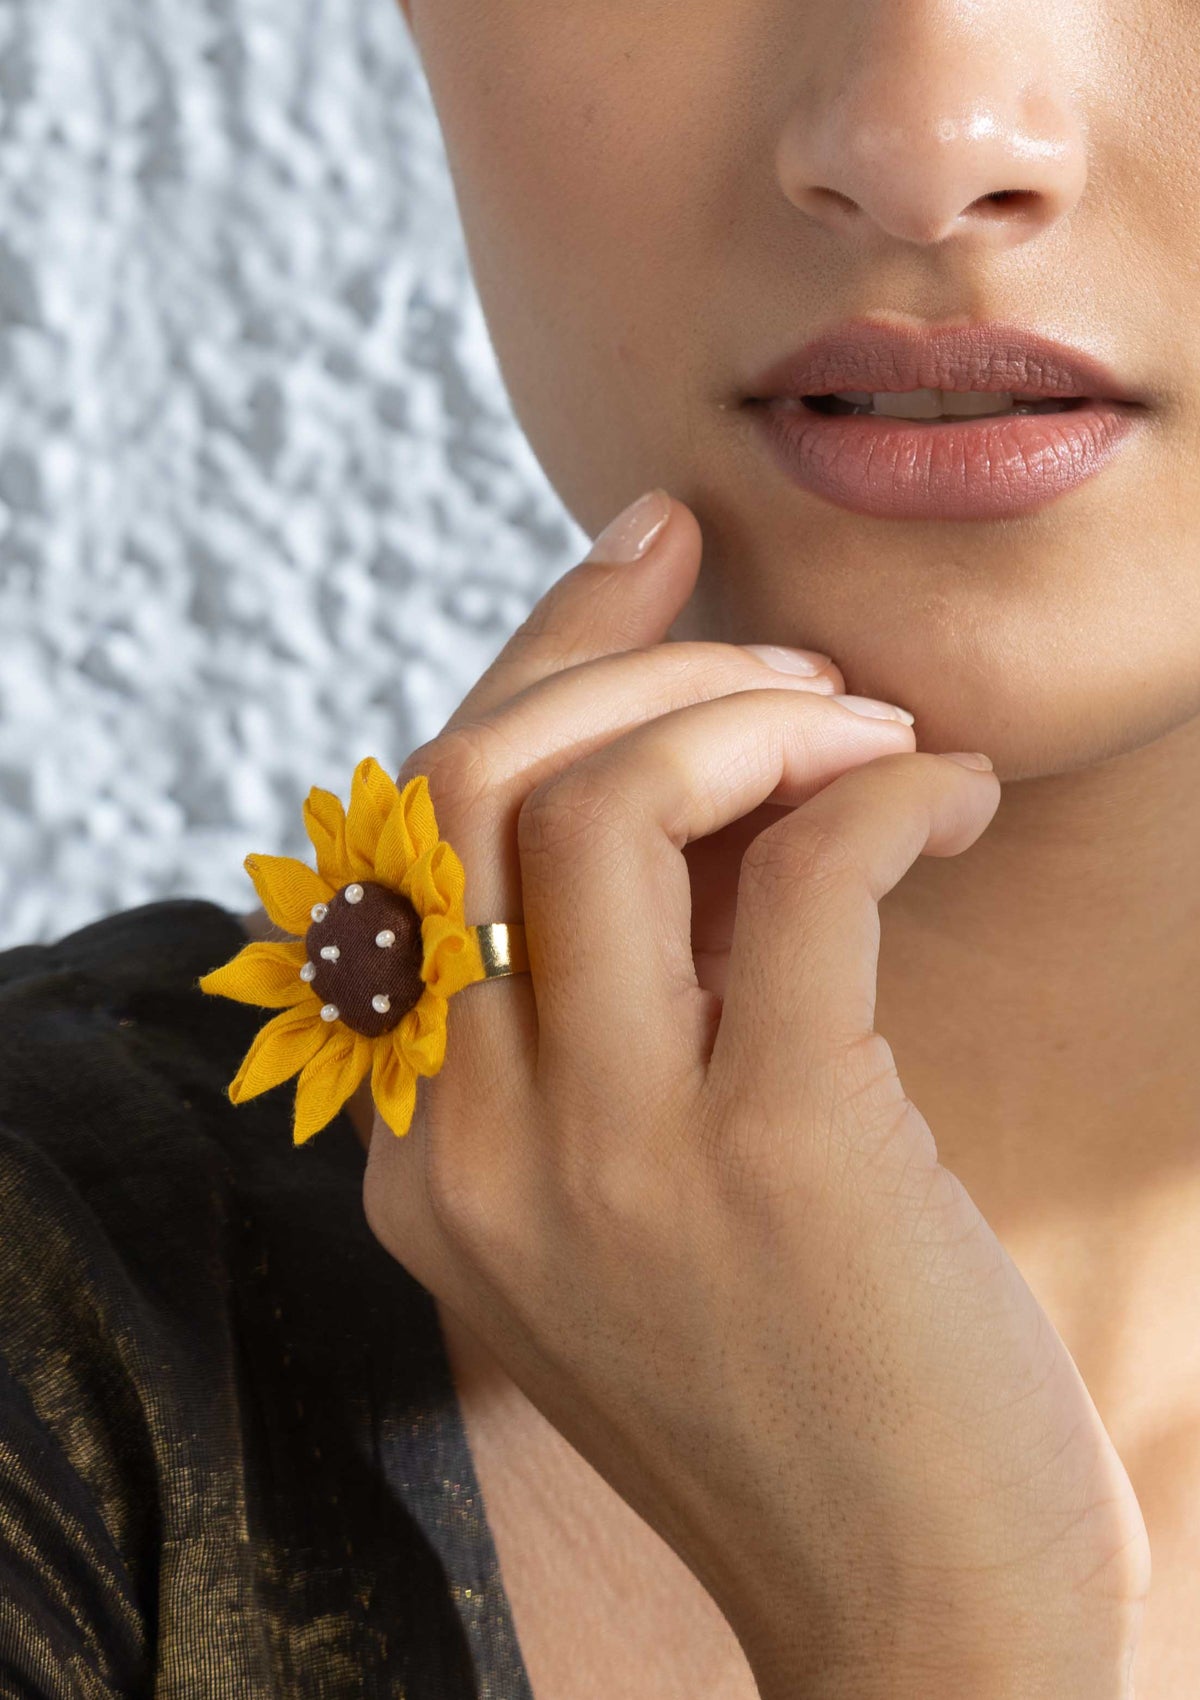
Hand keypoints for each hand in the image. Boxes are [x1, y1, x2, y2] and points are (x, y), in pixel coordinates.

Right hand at [362, 492, 1148, 1698]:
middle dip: (638, 667)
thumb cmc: (805, 1382)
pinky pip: (809, 871)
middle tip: (792, 662)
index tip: (651, 552)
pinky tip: (955, 798)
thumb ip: (629, 993)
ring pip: (606, 805)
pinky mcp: (775, 1157)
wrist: (917, 1618)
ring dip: (760, 712)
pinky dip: (889, 784)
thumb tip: (698, 752)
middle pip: (472, 788)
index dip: (536, 664)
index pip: (417, 838)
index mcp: (422, 1157)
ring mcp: (609, 1160)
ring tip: (873, 731)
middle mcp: (470, 1151)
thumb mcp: (651, 1181)